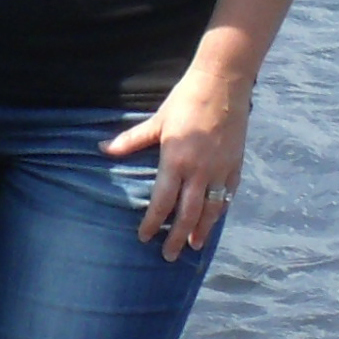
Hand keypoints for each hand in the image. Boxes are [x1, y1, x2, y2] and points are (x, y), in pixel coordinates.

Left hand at [104, 62, 251, 260]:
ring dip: (202, 230)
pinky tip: (215, 218)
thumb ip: (132, 139)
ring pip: (211, 209)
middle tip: (169, 256)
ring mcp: (220, 169)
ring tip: (194, 246)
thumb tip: (103, 148)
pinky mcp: (236, 164)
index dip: (152, 222)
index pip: (162, 202)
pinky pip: (228, 194)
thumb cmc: (186, 99)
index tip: (144, 237)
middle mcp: (199, 171)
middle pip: (187, 214)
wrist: (223, 82)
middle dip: (177, 237)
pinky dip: (221, 209)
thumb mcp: (157, 120)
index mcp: (176, 160)